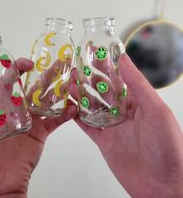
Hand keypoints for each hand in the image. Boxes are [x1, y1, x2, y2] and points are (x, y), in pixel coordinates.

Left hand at [0, 58, 76, 197]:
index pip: (8, 80)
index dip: (17, 68)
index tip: (27, 63)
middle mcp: (15, 110)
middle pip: (31, 86)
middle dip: (44, 73)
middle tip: (58, 62)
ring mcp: (30, 121)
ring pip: (46, 99)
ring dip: (58, 89)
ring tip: (71, 78)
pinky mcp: (41, 134)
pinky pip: (55, 120)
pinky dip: (66, 114)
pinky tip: (73, 107)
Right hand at [70, 54, 182, 197]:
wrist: (163, 187)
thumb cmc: (168, 148)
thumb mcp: (156, 111)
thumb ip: (138, 85)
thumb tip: (125, 60)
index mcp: (138, 101)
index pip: (119, 77)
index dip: (106, 64)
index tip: (94, 52)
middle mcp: (124, 111)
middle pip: (102, 90)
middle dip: (89, 77)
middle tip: (75, 66)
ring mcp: (113, 125)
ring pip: (92, 105)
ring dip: (79, 94)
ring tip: (68, 82)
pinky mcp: (104, 140)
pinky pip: (87, 125)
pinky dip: (76, 116)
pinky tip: (68, 106)